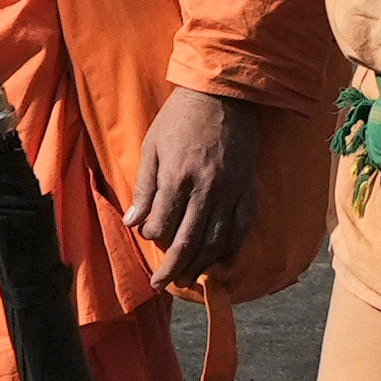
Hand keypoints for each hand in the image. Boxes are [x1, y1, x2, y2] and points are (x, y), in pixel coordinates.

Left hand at [128, 84, 255, 281]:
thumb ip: (144, 187)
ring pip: (216, 241)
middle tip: (162, 285)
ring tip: (189, 279)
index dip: (151, 236)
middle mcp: (206, 190)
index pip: (162, 224)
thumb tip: (133, 222)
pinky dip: (231, 248)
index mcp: (177, 177)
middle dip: (173, 268)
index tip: (147, 234)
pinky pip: (242, 227)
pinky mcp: (247, 189)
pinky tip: (221, 260)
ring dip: (201, 265)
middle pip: (188, 242)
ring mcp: (230, 191)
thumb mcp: (152, 146)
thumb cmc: (180, 118)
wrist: (224, 94)